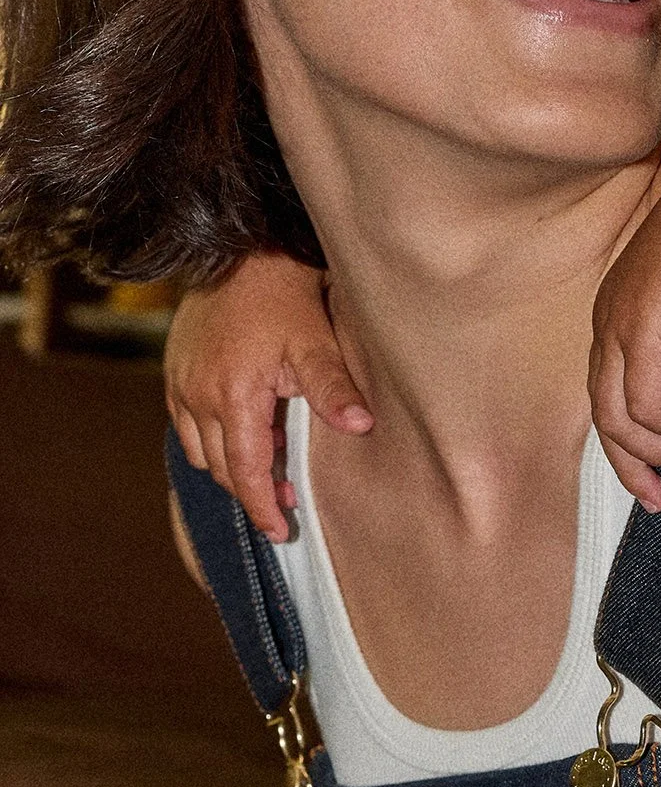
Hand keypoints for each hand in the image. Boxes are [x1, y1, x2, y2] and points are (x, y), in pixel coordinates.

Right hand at [164, 254, 372, 541]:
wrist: (244, 253)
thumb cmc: (284, 297)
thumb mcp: (316, 342)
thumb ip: (334, 388)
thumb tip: (361, 426)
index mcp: (232, 395)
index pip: (245, 471)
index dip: (262, 507)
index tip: (281, 533)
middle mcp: (197, 394)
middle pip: (220, 468)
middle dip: (251, 490)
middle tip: (286, 500)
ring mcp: (180, 383)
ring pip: (198, 451)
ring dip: (231, 465)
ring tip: (269, 463)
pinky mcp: (174, 372)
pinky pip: (185, 426)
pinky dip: (210, 441)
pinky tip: (243, 433)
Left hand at [590, 159, 660, 509]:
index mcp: (620, 306)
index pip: (610, 384)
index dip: (633, 429)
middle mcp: (609, 320)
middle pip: (602, 412)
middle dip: (631, 461)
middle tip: (658, 495)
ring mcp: (619, 330)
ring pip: (615, 420)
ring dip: (656, 447)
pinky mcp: (642, 340)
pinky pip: (643, 409)